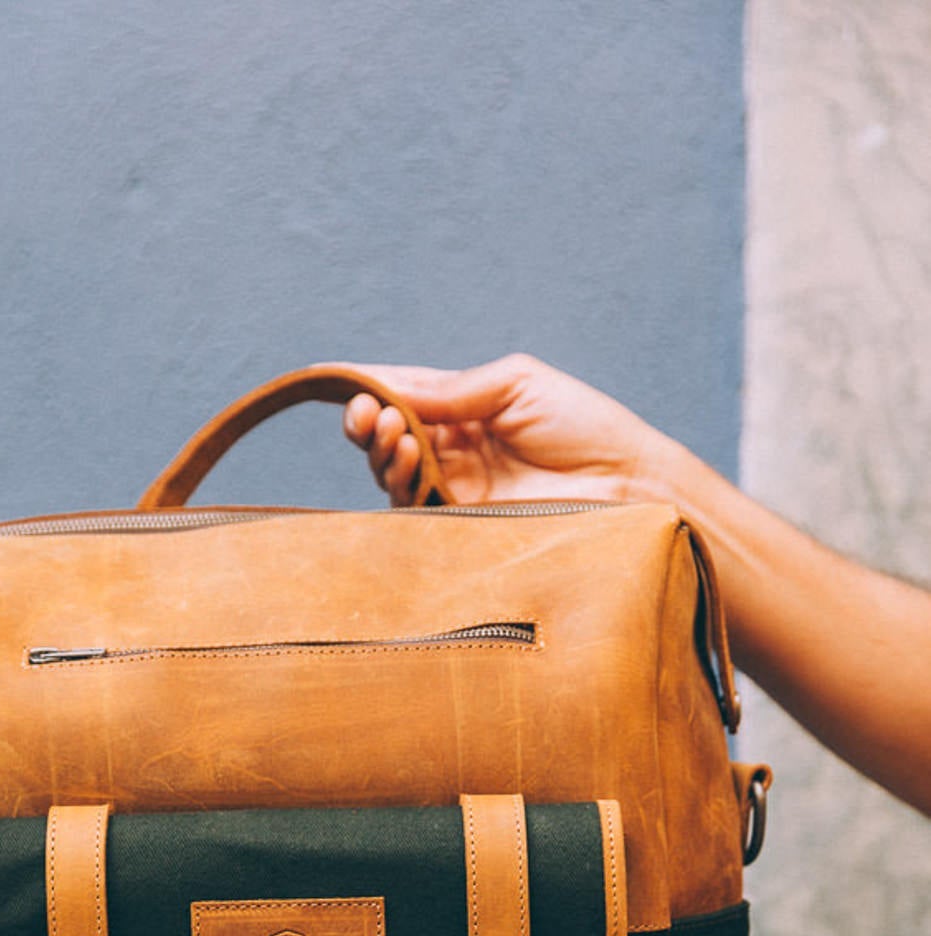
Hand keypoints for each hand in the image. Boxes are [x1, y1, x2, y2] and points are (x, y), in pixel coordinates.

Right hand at [342, 354, 667, 506]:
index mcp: (465, 407)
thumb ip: (454, 389)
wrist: (624, 483)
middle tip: (368, 412)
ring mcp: (453, 486)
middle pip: (385, 434)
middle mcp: (452, 448)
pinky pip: (412, 506)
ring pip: (391, 470)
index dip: (368, 387)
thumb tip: (394, 391)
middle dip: (367, 419)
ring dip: (381, 448)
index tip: (341, 381)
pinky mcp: (460, 523)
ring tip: (393, 430)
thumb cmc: (584, 425)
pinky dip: (399, 478)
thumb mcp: (517, 384)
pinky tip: (407, 454)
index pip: (403, 393)